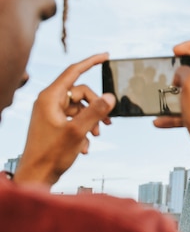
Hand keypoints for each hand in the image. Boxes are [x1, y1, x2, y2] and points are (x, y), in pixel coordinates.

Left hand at [13, 53, 115, 187]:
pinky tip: (85, 146)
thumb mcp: (78, 132)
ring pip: (80, 107)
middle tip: (108, 123)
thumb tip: (110, 96)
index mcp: (50, 98)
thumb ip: (95, 112)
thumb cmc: (50, 154)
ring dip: (92, 120)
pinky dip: (84, 130)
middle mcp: (49, 102)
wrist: (36, 175)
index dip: (91, 62)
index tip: (106, 56)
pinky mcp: (54, 124)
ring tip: (97, 136)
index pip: (73, 71)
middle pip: (81, 93)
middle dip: (97, 106)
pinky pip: (75, 119)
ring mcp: (51, 113)